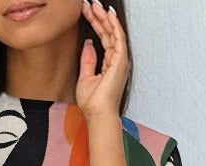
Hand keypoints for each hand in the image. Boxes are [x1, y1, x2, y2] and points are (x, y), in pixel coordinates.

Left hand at [77, 0, 128, 120]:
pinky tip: (108, 14)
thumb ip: (88, 59)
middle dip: (98, 16)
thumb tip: (88, 43)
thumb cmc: (93, 103)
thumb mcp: (85, 77)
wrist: (98, 114)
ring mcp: (119, 60)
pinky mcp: (120, 60)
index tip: (85, 12)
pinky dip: (114, 25)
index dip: (94, 23)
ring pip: (113, 32)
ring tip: (94, 4)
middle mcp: (116, 60)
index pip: (101, 38)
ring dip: (104, 17)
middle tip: (88, 3)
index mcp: (108, 64)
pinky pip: (118, 38)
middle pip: (107, 32)